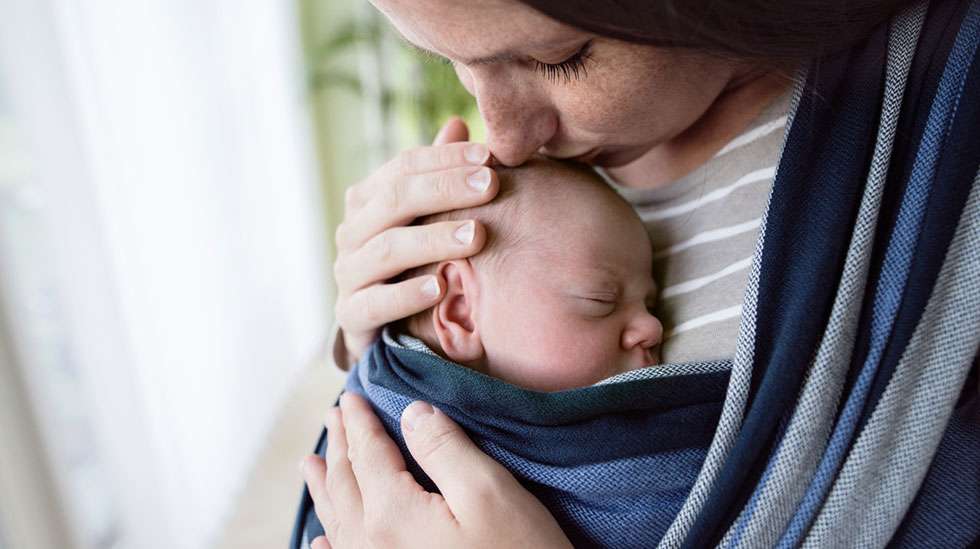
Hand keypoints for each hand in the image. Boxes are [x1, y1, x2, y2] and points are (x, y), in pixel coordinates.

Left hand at [300, 393, 572, 548]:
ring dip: (324, 487)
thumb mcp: (489, 493)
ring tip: (310, 464)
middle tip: (333, 417)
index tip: (349, 398)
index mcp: (392, 514)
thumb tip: (411, 413)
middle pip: (346, 484)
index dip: (360, 422)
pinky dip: (328, 543)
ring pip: (337, 520)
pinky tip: (319, 540)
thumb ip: (445, 449)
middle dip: (340, 446)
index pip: (368, 454)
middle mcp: (371, 545)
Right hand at [333, 118, 497, 363]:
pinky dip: (407, 295)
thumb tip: (456, 123)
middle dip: (445, 189)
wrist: (384, 329)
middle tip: (491, 185)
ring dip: (434, 240)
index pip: (404, 166)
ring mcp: (348, 274)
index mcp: (369, 200)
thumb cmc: (414, 263)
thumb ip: (438, 176)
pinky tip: (440, 288)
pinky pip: (375, 303)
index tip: (490, 156)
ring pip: (387, 249)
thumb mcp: (427, 218)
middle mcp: (352, 231)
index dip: (446, 158)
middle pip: (395, 200)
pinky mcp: (351, 316)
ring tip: (477, 236)